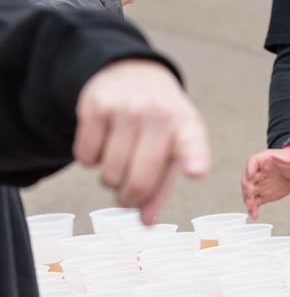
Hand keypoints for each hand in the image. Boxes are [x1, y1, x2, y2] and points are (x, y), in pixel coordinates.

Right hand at [74, 59, 211, 223]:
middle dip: (129, 199)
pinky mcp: (95, 106)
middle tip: (129, 195)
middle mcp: (159, 115)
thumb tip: (146, 222)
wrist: (133, 73)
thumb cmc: (160, 121)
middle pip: (137, 181)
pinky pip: (85, 157)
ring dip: (110, 180)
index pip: (193, 144)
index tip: (196, 171)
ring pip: (108, 174)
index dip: (194, 159)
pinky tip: (103, 143)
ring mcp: (126, 109)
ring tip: (120, 162)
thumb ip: (163, 185)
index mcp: (187, 127)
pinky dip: (90, 159)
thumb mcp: (173, 146)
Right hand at [241, 147, 289, 219]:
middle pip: (247, 179)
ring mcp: (258, 184)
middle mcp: (258, 172)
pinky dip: (253, 209)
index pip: (253, 161)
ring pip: (248, 192)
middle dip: (247, 187)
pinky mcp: (261, 194)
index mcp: (265, 159)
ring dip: (248, 200)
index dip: (250, 168)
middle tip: (250, 195)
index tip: (250, 175)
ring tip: (251, 209)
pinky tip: (254, 216)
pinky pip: (254, 202)